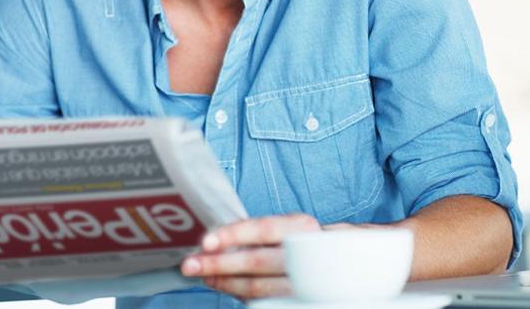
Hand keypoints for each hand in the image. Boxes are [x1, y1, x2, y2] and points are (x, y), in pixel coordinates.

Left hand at [179, 213, 320, 298]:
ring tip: (205, 277)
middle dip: (219, 264)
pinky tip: (226, 287)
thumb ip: (255, 233)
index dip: (233, 234)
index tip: (205, 242)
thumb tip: (212, 242)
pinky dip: (242, 295)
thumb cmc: (301, 241)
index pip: (263, 228)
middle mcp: (308, 252)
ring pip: (258, 286)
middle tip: (190, 265)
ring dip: (225, 283)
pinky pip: (265, 301)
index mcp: (301, 226)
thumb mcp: (286, 228)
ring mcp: (307, 281)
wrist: (339, 262)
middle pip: (257, 261)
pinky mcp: (302, 301)